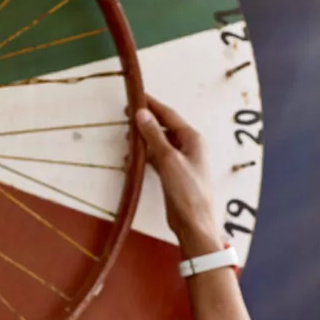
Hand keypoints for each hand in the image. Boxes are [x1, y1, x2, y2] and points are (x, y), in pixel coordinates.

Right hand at [134, 95, 221, 256]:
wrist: (193, 223)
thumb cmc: (187, 191)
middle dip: (145, 122)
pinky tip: (132, 158)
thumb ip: (154, 136)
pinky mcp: (174, 175)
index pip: (169, 115)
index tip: (136, 96)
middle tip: (126, 116)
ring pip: (159, 143)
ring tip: (126, 137)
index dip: (152, 105)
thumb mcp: (169, 160)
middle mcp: (188, 147)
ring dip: (144, 140)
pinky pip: (157, 158)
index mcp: (192, 139)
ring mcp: (181, 161)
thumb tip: (142, 114)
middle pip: (164, 128)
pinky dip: (145, 156)